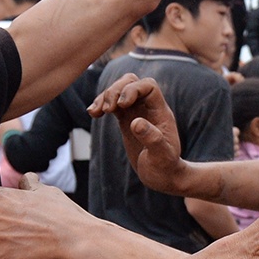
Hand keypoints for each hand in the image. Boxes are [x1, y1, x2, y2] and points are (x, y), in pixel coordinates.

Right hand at [90, 73, 194, 196]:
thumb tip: (136, 123)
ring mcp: (136, 113)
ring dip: (105, 96)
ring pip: (119, 90)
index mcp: (161, 112)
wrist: (162, 176)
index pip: (148, 86)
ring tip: (96, 113)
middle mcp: (148, 108)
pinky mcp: (125, 120)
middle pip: (131, 82)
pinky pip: (112, 104)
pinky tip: (92, 114)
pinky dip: (100, 105)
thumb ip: (152, 138)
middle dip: (116, 90)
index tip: (122, 105)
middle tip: (108, 110)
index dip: (133, 89)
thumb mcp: (162, 155)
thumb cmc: (165, 167)